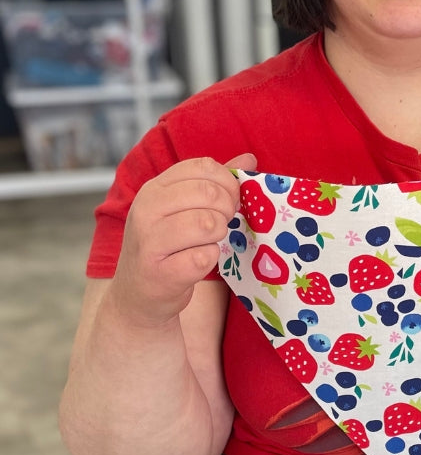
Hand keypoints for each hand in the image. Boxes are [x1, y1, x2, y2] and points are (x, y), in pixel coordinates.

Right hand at [110, 153, 256, 325]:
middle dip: (227, 209)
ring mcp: (148, 242)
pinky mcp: (159, 273)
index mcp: (154, 188)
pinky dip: (209, 260)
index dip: (227, 182)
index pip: (202, 167)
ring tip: (207, 242)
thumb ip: (215, 183)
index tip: (229, 199)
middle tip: (222, 223)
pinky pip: (205, 257)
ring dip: (218, 235)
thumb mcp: (184, 208)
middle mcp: (146, 210)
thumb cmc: (169, 246)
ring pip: (208, 224)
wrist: (138, 296)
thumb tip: (249, 159)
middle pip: (209, 193)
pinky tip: (196, 263)